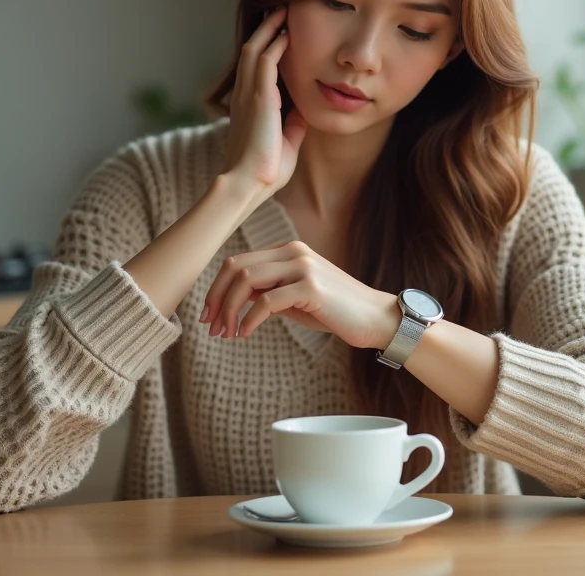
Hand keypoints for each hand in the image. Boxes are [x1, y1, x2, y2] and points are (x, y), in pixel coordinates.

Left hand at [199, 240, 400, 349]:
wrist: (376, 317)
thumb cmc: (335, 310)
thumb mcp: (295, 297)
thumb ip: (268, 291)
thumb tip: (235, 300)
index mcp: (287, 249)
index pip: (238, 261)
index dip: (217, 288)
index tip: (209, 315)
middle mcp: (292, 251)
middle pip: (236, 267)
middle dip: (216, 298)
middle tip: (210, 327)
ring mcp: (302, 266)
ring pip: (247, 280)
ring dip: (229, 310)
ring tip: (225, 333)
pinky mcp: (310, 286)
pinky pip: (266, 301)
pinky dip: (248, 320)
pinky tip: (245, 334)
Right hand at [223, 6, 307, 197]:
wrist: (249, 184)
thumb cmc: (266, 170)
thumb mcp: (286, 142)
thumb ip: (293, 125)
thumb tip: (304, 112)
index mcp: (247, 107)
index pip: (254, 69)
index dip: (266, 49)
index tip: (281, 34)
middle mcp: (243, 96)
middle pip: (250, 51)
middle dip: (265, 30)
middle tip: (279, 12)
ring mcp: (248, 95)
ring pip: (254, 50)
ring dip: (268, 30)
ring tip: (282, 12)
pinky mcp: (258, 98)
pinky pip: (264, 62)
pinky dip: (275, 45)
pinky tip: (287, 33)